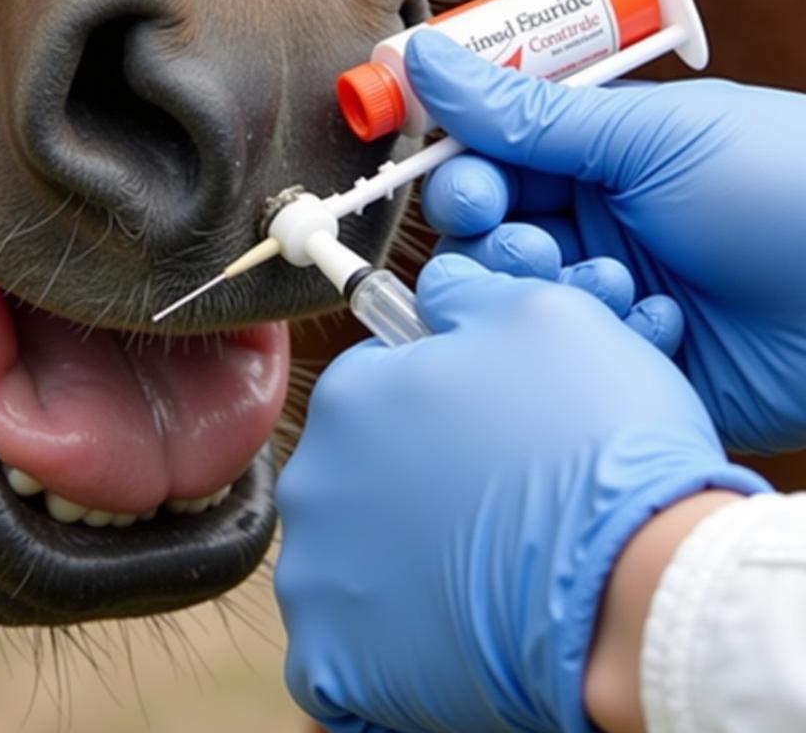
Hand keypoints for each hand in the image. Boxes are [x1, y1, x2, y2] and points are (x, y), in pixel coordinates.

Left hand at [276, 256, 768, 732]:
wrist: (637, 584)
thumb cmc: (593, 441)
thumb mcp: (542, 314)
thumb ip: (466, 295)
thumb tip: (434, 290)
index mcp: (349, 395)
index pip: (372, 385)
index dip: (430, 401)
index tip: (473, 426)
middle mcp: (312, 481)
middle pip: (354, 469)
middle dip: (407, 476)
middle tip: (484, 496)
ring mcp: (317, 576)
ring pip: (347, 554)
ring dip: (395, 558)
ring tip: (475, 565)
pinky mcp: (333, 660)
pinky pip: (341, 643)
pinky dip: (384, 640)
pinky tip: (443, 628)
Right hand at [407, 29, 805, 453]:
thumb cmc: (784, 186)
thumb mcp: (650, 137)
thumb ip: (526, 112)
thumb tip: (422, 56)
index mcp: (595, 157)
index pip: (490, 160)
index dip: (461, 170)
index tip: (459, 184)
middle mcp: (592, 223)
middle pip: (488, 233)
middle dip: (495, 234)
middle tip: (527, 235)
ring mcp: (607, 295)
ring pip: (515, 297)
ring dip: (547, 287)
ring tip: (608, 282)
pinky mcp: (628, 361)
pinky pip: (565, 356)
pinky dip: (600, 337)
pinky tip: (660, 325)